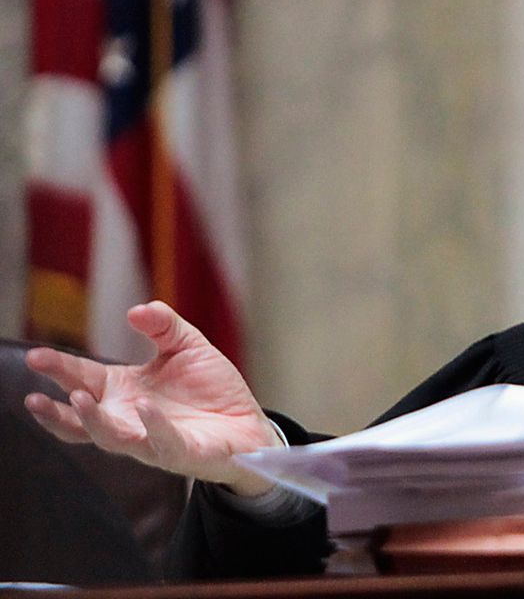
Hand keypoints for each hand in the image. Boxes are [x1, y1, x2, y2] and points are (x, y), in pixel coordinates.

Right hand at [24, 301, 281, 495]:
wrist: (249, 424)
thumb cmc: (211, 389)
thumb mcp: (187, 347)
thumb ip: (163, 325)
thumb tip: (137, 310)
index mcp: (123, 391)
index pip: (82, 379)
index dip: (58, 369)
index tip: (35, 356)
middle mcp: (128, 419)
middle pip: (81, 418)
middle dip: (56, 408)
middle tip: (34, 395)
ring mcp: (150, 440)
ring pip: (111, 438)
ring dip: (92, 420)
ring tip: (76, 398)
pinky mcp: (180, 453)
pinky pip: (162, 442)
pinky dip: (153, 425)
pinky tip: (145, 407)